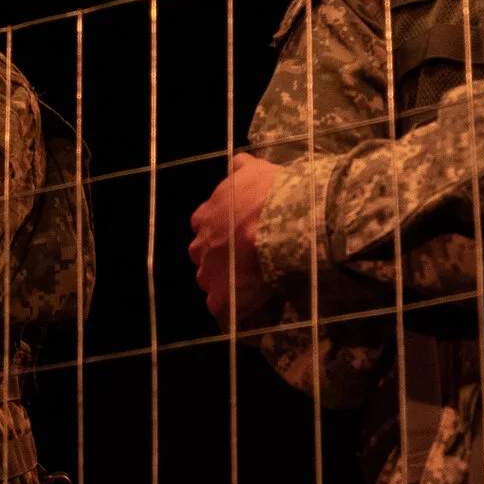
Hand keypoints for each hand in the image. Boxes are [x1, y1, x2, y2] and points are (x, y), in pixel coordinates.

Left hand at [188, 152, 278, 329]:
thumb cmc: (270, 193)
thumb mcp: (254, 169)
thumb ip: (240, 168)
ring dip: (227, 286)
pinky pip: (224, 315)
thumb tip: (237, 163)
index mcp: (204, 216)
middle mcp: (199, 246)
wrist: (283, 220)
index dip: (222, 231)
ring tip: (253, 290)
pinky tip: (250, 320)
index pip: (204, 226)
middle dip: (220, 259)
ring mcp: (208, 275)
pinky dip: (235, 318)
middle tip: (246, 261)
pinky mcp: (221, 300)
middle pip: (204, 256)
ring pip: (212, 284)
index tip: (238, 234)